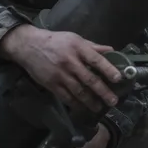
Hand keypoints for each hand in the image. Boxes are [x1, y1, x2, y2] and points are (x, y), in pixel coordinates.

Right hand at [0, 24, 121, 111]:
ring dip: (91, 102)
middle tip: (113, 101)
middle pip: (89, 79)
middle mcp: (70, 62)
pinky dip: (76, 104)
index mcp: (78, 48)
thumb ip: (93, 47)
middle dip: (103, 92)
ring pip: (78, 91)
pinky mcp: (51, 84)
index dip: (108, 69)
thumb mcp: (75, 39)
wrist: (28, 46)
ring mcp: (60, 74)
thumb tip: (112, 50)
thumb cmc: (56, 41)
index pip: (96, 60)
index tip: (118, 79)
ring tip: (100, 108)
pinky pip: (66, 97)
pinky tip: (83, 108)